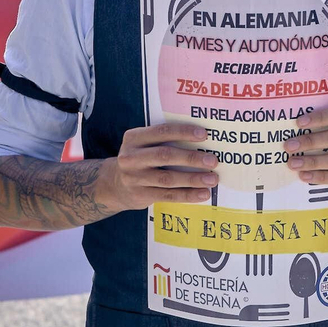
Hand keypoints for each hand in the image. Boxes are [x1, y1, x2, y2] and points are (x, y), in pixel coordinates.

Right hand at [97, 123, 217, 210]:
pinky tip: (203, 194)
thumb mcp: (145, 145)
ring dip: (193, 179)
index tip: (204, 135)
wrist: (114, 185)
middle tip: (213, 161)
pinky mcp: (139, 195)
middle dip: (191, 158)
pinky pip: (167, 195)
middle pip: (165, 155)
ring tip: (212, 179)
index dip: (183, 132)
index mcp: (134, 138)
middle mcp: (130, 157)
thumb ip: (166, 140)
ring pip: (167, 178)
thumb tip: (204, 141)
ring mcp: (133, 178)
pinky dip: (187, 195)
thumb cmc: (141, 159)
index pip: (161, 131)